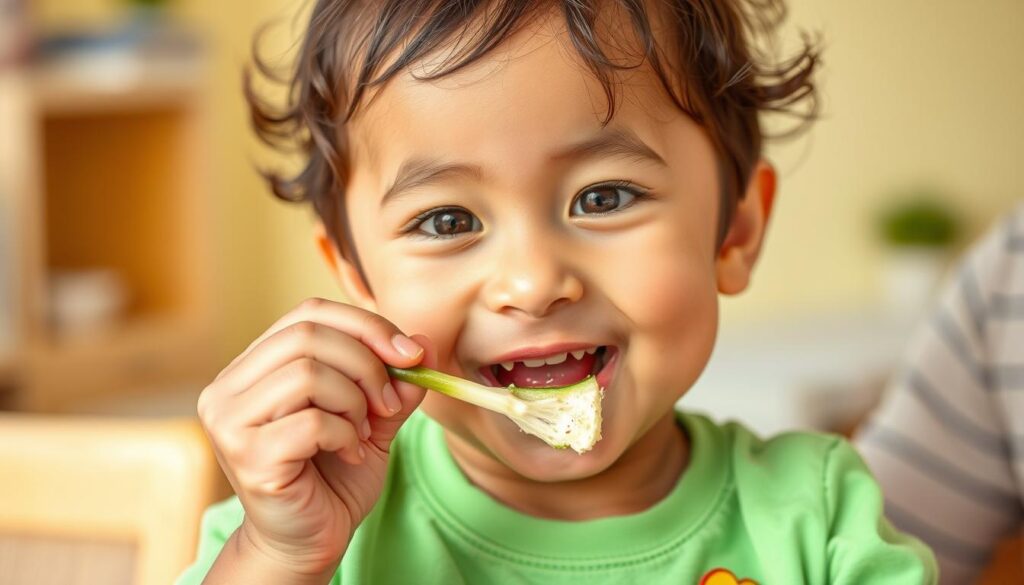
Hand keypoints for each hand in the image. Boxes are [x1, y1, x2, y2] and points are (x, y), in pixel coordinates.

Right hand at [197, 298, 432, 575]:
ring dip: (355, 401)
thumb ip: (393, 381)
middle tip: (389, 402)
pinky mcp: (246, 455)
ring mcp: (229, 420)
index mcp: (253, 366)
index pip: (308, 313)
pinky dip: (346, 434)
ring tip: (362, 433)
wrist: (310, 540)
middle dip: (367, 362)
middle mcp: (228, 386)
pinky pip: (312, 421)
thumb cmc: (333, 477)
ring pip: (309, 373)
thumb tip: (423, 342)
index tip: (410, 352)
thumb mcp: (373, 418)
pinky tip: (350, 454)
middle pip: (308, 335)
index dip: (365, 324)